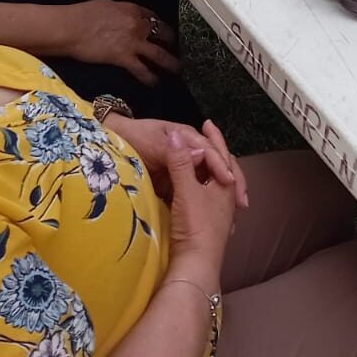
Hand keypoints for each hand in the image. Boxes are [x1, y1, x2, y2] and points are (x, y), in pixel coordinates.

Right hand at [52, 0, 179, 84]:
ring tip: (178, 70)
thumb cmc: (81, 15)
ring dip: (171, 63)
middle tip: (175, 49)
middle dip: (171, 42)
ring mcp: (133, 42)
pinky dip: (151, 78)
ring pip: (160, 55)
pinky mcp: (124, 58)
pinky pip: (143, 71)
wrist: (69, 28)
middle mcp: (138, 25)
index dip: (161, 25)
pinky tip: (155, 83)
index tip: (164, 31)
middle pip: (163, 33)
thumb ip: (121, 13)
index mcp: (132, 9)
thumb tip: (124, 18)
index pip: (154, 17)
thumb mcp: (107, 6)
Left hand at [108, 118, 247, 206]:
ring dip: (223, 195)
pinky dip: (206, 203)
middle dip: (233, 183)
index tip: (229, 183)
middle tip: (242, 203)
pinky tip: (213, 218)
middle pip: (218, 166)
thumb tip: (202, 155)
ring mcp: (184, 167)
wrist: (114, 140)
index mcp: (188, 138)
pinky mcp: (175, 182)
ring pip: (210, 180)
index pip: (211, 153)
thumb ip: (175, 152)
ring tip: (233, 215)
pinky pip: (195, 192)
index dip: (221, 167)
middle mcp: (191, 151)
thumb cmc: (134, 139)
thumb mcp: (154, 143)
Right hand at [165, 129, 238, 276]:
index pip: (222, 154)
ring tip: (200, 163)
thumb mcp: (186, 190)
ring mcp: (221, 215)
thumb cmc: (195, 227)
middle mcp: (227, 199)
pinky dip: (203, 188)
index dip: (214, 137)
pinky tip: (197, 194)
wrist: (196, 266)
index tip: (206, 123)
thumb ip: (181, 163)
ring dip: (209, 171)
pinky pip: (210, 199)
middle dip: (215, 153)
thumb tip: (175, 135)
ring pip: (217, 185)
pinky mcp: (210, 228)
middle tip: (206, 138)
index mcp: (225, 186)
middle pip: (223, 169)